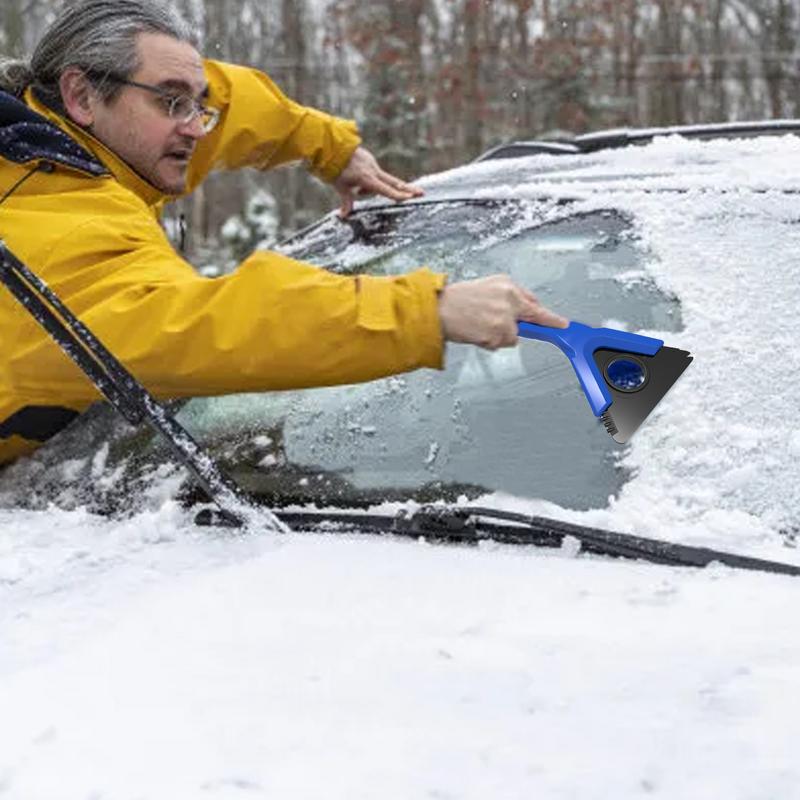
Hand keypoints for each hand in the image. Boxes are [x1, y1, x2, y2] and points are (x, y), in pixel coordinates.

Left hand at [334, 146, 423, 216]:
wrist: (332, 147)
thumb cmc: (336, 169)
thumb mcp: (340, 187)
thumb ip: (346, 201)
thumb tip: (344, 216)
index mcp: (368, 179)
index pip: (386, 190)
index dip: (399, 195)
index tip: (410, 198)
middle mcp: (373, 171)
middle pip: (394, 182)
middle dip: (408, 189)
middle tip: (421, 193)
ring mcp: (372, 164)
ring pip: (377, 180)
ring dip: (367, 188)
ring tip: (352, 183)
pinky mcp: (369, 159)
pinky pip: (371, 173)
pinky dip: (365, 178)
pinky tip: (352, 175)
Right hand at [437, 275, 568, 349]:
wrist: (438, 309)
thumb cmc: (457, 299)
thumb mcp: (487, 287)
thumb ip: (509, 297)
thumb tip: (525, 308)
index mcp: (508, 287)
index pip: (535, 304)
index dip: (550, 317)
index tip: (563, 325)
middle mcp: (510, 301)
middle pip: (530, 321)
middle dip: (525, 327)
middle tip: (516, 328)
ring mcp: (504, 319)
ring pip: (512, 337)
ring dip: (498, 335)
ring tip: (480, 325)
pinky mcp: (497, 334)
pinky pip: (499, 344)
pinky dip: (489, 342)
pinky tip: (476, 332)